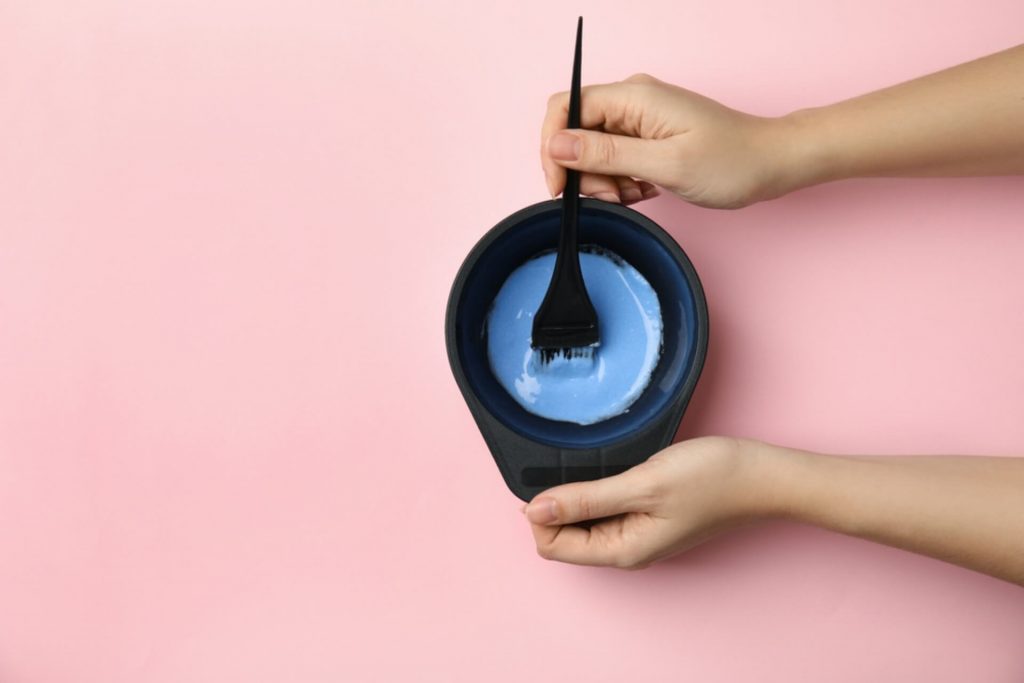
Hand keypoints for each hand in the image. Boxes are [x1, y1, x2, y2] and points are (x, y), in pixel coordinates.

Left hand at [524, 437, 769, 568]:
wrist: (763, 475)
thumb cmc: (713, 479)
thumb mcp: (643, 484)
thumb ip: (586, 499)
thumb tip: (534, 511)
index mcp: (621, 550)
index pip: (551, 545)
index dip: (543, 513)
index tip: (557, 478)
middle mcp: (625, 548)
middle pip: (564, 534)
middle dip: (560, 503)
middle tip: (582, 467)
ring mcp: (637, 532)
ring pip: (585, 518)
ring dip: (581, 493)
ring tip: (603, 465)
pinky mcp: (647, 514)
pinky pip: (606, 507)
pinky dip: (601, 488)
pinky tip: (617, 467)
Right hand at [541, 74, 805, 208]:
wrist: (770, 163)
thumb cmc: (730, 162)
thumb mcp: (664, 165)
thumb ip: (606, 155)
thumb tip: (557, 146)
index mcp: (633, 96)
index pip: (564, 108)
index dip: (553, 148)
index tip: (560, 186)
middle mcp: (632, 100)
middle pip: (576, 133)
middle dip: (585, 172)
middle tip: (615, 196)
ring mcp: (639, 117)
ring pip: (592, 151)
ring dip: (605, 181)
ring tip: (638, 194)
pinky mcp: (646, 135)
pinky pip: (613, 158)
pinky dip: (621, 181)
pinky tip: (645, 190)